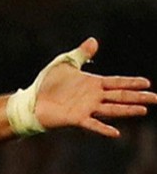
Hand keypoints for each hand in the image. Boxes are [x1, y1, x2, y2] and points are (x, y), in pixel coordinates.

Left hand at [35, 38, 155, 136]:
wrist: (30, 101)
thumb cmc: (47, 84)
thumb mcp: (64, 64)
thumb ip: (81, 54)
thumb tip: (93, 40)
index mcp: (92, 83)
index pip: (117, 82)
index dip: (131, 82)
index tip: (147, 83)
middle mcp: (93, 97)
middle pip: (120, 96)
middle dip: (138, 97)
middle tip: (156, 99)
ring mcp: (86, 108)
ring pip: (112, 109)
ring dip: (127, 110)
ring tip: (143, 110)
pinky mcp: (76, 118)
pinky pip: (92, 124)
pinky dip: (103, 128)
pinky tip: (116, 133)